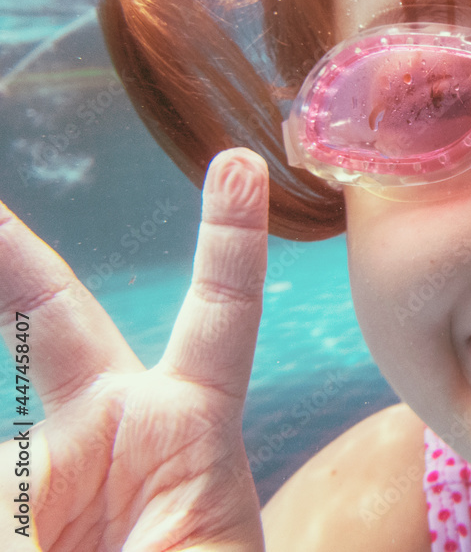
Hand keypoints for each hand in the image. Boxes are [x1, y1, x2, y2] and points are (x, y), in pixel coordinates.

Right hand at [0, 148, 269, 550]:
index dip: (230, 238)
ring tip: (56, 527)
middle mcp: (114, 426)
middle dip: (11, 253)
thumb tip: (12, 509)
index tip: (240, 163)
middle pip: (56, 313)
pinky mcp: (11, 495)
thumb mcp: (186, 551)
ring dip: (16, 498)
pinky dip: (4, 508)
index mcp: (188, 425)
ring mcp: (48, 465)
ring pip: (6, 449)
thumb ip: (57, 509)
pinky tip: (19, 517)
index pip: (219, 312)